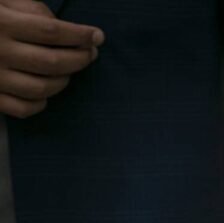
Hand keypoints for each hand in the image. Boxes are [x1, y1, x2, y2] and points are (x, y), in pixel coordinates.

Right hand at [0, 0, 103, 117]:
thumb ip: (25, 5)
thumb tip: (58, 24)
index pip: (51, 31)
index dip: (80, 35)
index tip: (98, 36)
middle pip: (53, 62)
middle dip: (80, 59)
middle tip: (91, 53)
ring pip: (42, 88)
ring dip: (65, 81)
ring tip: (71, 70)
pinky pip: (23, 109)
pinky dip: (41, 103)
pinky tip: (46, 92)